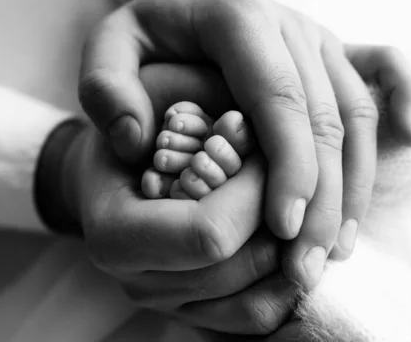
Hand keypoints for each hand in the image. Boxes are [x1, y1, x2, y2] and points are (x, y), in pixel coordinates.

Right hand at [64, 64, 294, 333]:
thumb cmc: (141, 124)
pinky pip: (257, 318)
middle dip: (282, 219)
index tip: (272, 152)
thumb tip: (240, 131)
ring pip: (258, 305)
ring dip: (292, 252)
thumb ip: (197, 100)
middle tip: (291, 175)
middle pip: (241, 269)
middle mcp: (137, 278)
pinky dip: (287, 283)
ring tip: (296, 203)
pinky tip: (293, 238)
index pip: (210, 233)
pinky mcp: (194, 311)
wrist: (117, 169)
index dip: (257, 194)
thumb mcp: (161, 91)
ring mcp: (166, 303)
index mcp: (115, 231)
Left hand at [78, 0, 410, 287]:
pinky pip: (382, 70)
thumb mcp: (107, 49)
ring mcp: (316, 37)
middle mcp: (287, 25)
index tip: (282, 228)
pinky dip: (405, 99)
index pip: (275, 97)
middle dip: (320, 199)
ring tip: (333, 248)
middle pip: (324, 118)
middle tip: (304, 265)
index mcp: (236, 17)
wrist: (183, 5)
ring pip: (355, 113)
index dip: (288, 166)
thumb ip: (106, 90)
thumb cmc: (147, 34)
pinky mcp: (332, 51)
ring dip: (352, 186)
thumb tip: (139, 143)